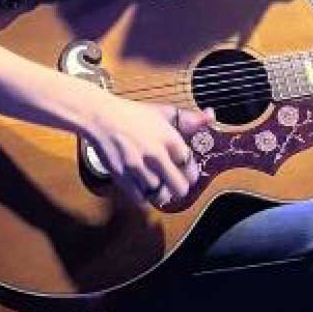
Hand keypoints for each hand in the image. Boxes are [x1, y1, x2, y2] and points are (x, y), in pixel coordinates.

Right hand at [82, 94, 213, 208]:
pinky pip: (140, 199)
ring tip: (159, 186)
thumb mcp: (164, 112)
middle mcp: (155, 155)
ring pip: (159, 194)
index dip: (190, 171)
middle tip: (176, 185)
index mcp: (169, 138)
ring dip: (160, 192)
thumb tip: (211, 116)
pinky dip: (144, 198)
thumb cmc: (134, 114)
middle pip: (179, 187)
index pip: (190, 165)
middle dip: (180, 188)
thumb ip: (190, 119)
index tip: (187, 172)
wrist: (101, 117)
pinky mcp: (121, 176)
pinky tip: (144, 188)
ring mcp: (137, 167)